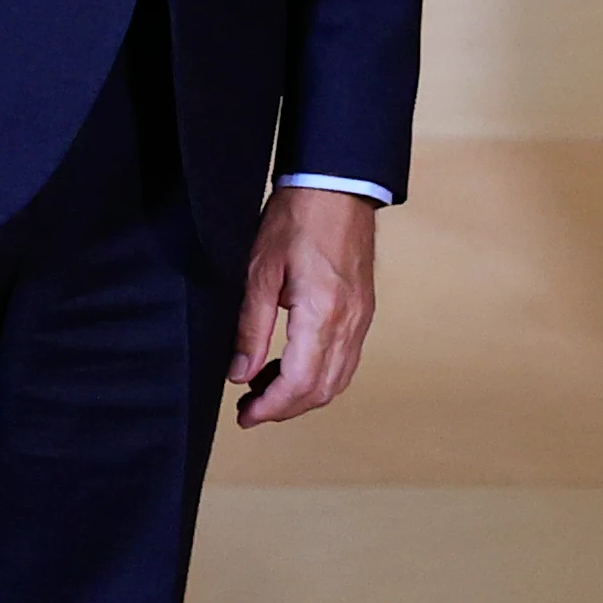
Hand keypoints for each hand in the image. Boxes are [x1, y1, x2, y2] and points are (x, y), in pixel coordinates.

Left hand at [233, 185, 378, 426]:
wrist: (338, 187)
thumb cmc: (298, 218)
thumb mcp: (260, 270)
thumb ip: (251, 327)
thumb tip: (240, 373)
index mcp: (322, 313)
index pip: (300, 383)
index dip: (271, 407)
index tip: (245, 415)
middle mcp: (349, 323)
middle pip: (322, 391)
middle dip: (285, 409)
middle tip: (249, 410)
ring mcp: (361, 319)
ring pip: (337, 381)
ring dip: (302, 396)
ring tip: (264, 390)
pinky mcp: (363, 312)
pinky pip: (345, 361)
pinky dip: (319, 376)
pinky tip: (291, 367)